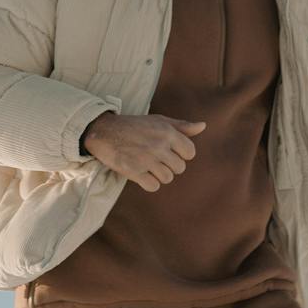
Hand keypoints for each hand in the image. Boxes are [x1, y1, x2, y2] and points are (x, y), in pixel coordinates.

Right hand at [81, 112, 206, 192]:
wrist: (104, 132)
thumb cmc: (134, 126)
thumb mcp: (158, 121)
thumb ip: (182, 126)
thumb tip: (203, 126)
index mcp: (167, 132)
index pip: (190, 153)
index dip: (181, 155)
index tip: (169, 152)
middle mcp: (159, 146)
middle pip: (179, 168)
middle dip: (169, 166)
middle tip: (155, 159)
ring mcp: (147, 160)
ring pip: (167, 178)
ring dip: (158, 175)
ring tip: (147, 165)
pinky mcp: (134, 171)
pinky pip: (153, 186)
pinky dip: (148, 183)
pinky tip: (141, 174)